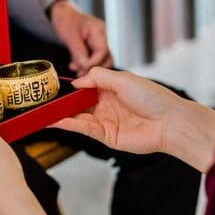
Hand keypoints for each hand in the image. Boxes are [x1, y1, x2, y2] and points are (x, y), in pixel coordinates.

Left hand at [48, 0, 112, 73]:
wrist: (61, 12)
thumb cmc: (65, 19)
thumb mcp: (70, 35)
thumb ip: (78, 51)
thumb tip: (84, 66)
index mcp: (98, 30)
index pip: (103, 51)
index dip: (93, 63)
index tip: (82, 69)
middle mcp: (101, 36)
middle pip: (106, 57)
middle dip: (93, 67)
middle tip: (79, 74)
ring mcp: (97, 41)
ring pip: (100, 60)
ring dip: (88, 67)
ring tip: (75, 69)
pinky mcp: (92, 46)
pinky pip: (92, 58)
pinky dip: (84, 63)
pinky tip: (74, 65)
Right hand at [51, 68, 214, 170]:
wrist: (169, 122)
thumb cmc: (152, 97)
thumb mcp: (122, 79)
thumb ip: (96, 77)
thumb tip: (76, 82)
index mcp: (112, 89)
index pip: (86, 87)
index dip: (72, 88)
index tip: (56, 87)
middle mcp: (107, 105)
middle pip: (79, 104)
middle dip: (63, 104)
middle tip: (44, 102)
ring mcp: (107, 122)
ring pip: (79, 118)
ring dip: (62, 116)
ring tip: (44, 113)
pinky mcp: (107, 137)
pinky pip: (85, 129)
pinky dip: (70, 125)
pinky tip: (58, 121)